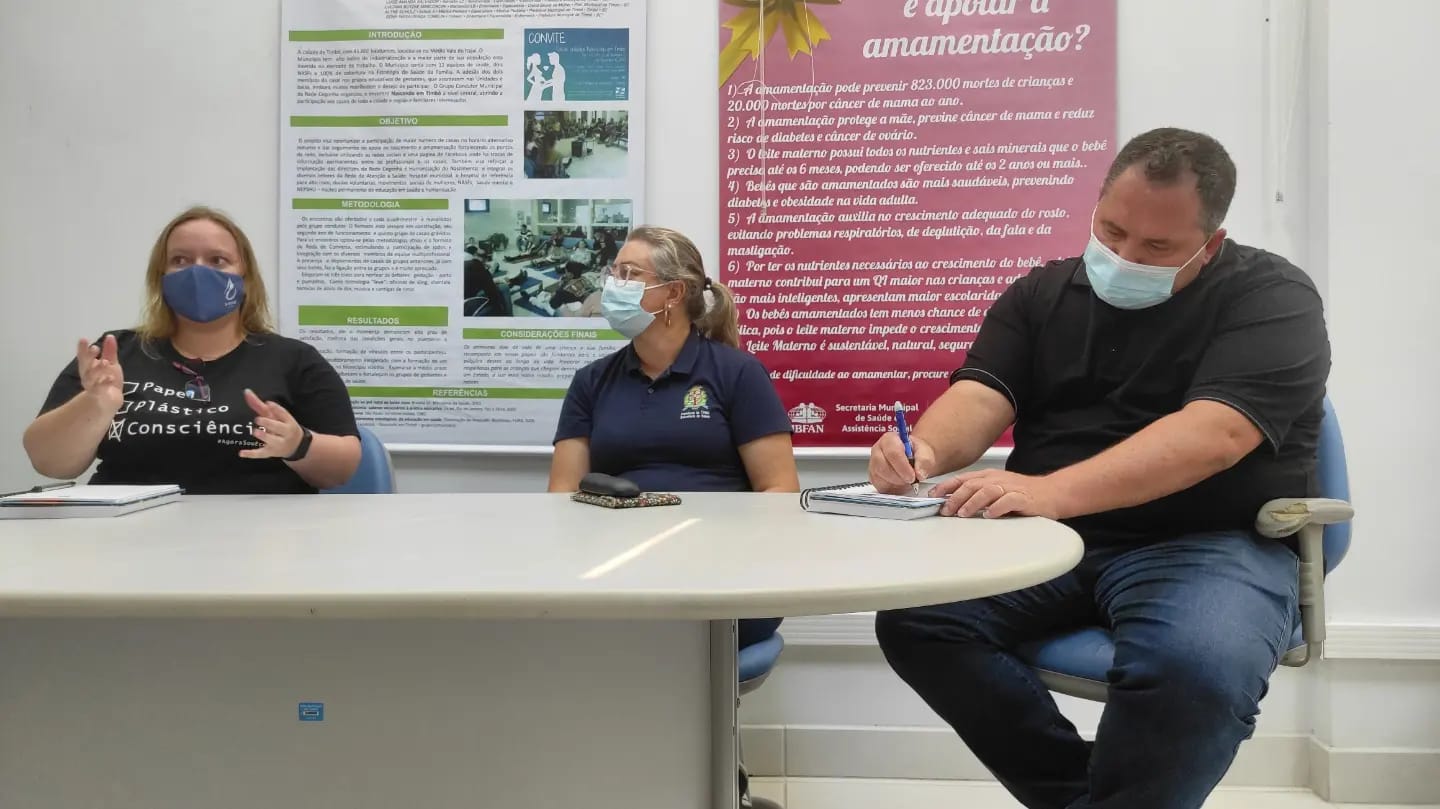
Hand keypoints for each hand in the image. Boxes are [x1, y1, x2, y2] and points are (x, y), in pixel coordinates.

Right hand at [75, 335, 123, 414]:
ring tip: (105, 362)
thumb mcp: (111, 364)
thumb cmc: (107, 381)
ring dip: (98, 369)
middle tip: (95, 348)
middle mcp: (88, 376)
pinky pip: (99, 390)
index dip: (82, 349)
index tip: (83, 339)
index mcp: (89, 367)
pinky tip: (110, 378)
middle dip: (89, 357)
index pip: (84, 356)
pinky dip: (104, 384)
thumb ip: (109, 351)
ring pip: (92, 377)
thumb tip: (110, 336)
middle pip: (85, 365)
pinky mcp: (98, 396)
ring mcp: (92, 386)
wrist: (107, 402)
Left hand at [241, 389, 303, 459]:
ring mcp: (277, 444)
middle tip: (258, 419)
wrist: (296, 446)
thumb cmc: (282, 426)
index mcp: (288, 422)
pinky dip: (251, 454)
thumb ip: (259, 405)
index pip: (284, 415)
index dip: (277, 409)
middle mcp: (285, 433)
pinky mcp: (269, 453)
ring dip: (264, 437)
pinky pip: (260, 454)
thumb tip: (247, 392)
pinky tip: (241, 453)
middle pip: (279, 428)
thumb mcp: (275, 416)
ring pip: (272, 441)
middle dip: (269, 423)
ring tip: (255, 432)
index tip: (268, 404)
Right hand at [868, 432, 933, 494]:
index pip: (892, 452)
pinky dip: (891, 489)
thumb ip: (924, 461)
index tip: (913, 476)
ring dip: (896, 483)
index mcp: (890, 439)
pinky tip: (900, 484)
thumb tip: (919, 473)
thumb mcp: (925, 453)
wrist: (914, 461)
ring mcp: (873, 464)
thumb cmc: (917, 454)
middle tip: (911, 480)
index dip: (902, 466)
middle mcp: (878, 450)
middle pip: (882, 466)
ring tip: (907, 481)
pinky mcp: (874, 477)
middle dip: (899, 477)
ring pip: (879, 478)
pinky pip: (879, 486)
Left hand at [929, 469, 1066, 518]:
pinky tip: (989, 515)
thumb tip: (951, 502)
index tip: (933, 496)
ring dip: (972, 502)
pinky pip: (1008, 501)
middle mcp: (997, 479)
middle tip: (946, 510)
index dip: (946, 486)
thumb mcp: (996, 489)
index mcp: (989, 476)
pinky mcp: (1023, 498)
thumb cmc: (1022, 493)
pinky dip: (997, 507)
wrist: (1052, 493)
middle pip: (972, 485)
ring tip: (963, 514)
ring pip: (987, 491)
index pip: (963, 478)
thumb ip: (977, 494)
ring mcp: (1011, 488)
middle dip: (956, 497)